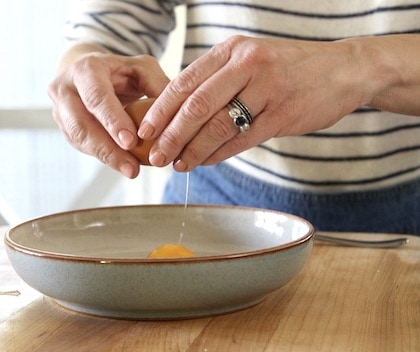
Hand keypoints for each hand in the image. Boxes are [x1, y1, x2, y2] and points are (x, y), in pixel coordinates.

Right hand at [48, 45, 170, 177]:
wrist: (89, 75)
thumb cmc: (119, 72)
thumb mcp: (141, 68)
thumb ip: (157, 84)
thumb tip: (173, 112)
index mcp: (85, 69)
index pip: (96, 97)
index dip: (112, 120)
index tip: (131, 141)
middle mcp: (65, 89)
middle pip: (82, 124)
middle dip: (107, 148)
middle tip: (132, 167)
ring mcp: (60, 110)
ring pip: (79, 139)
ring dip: (106, 158)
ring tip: (131, 170)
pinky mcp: (64, 128)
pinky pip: (82, 146)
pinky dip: (103, 157)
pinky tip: (121, 164)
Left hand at [138, 35, 388, 171]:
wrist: (345, 70)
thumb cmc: (288, 70)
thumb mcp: (250, 61)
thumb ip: (217, 82)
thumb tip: (176, 115)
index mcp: (232, 50)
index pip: (184, 82)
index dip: (160, 110)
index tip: (143, 131)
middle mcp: (247, 64)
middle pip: (196, 105)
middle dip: (170, 134)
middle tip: (155, 155)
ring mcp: (267, 88)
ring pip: (217, 125)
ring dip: (192, 150)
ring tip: (177, 164)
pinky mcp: (284, 114)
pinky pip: (242, 140)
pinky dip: (219, 154)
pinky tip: (204, 162)